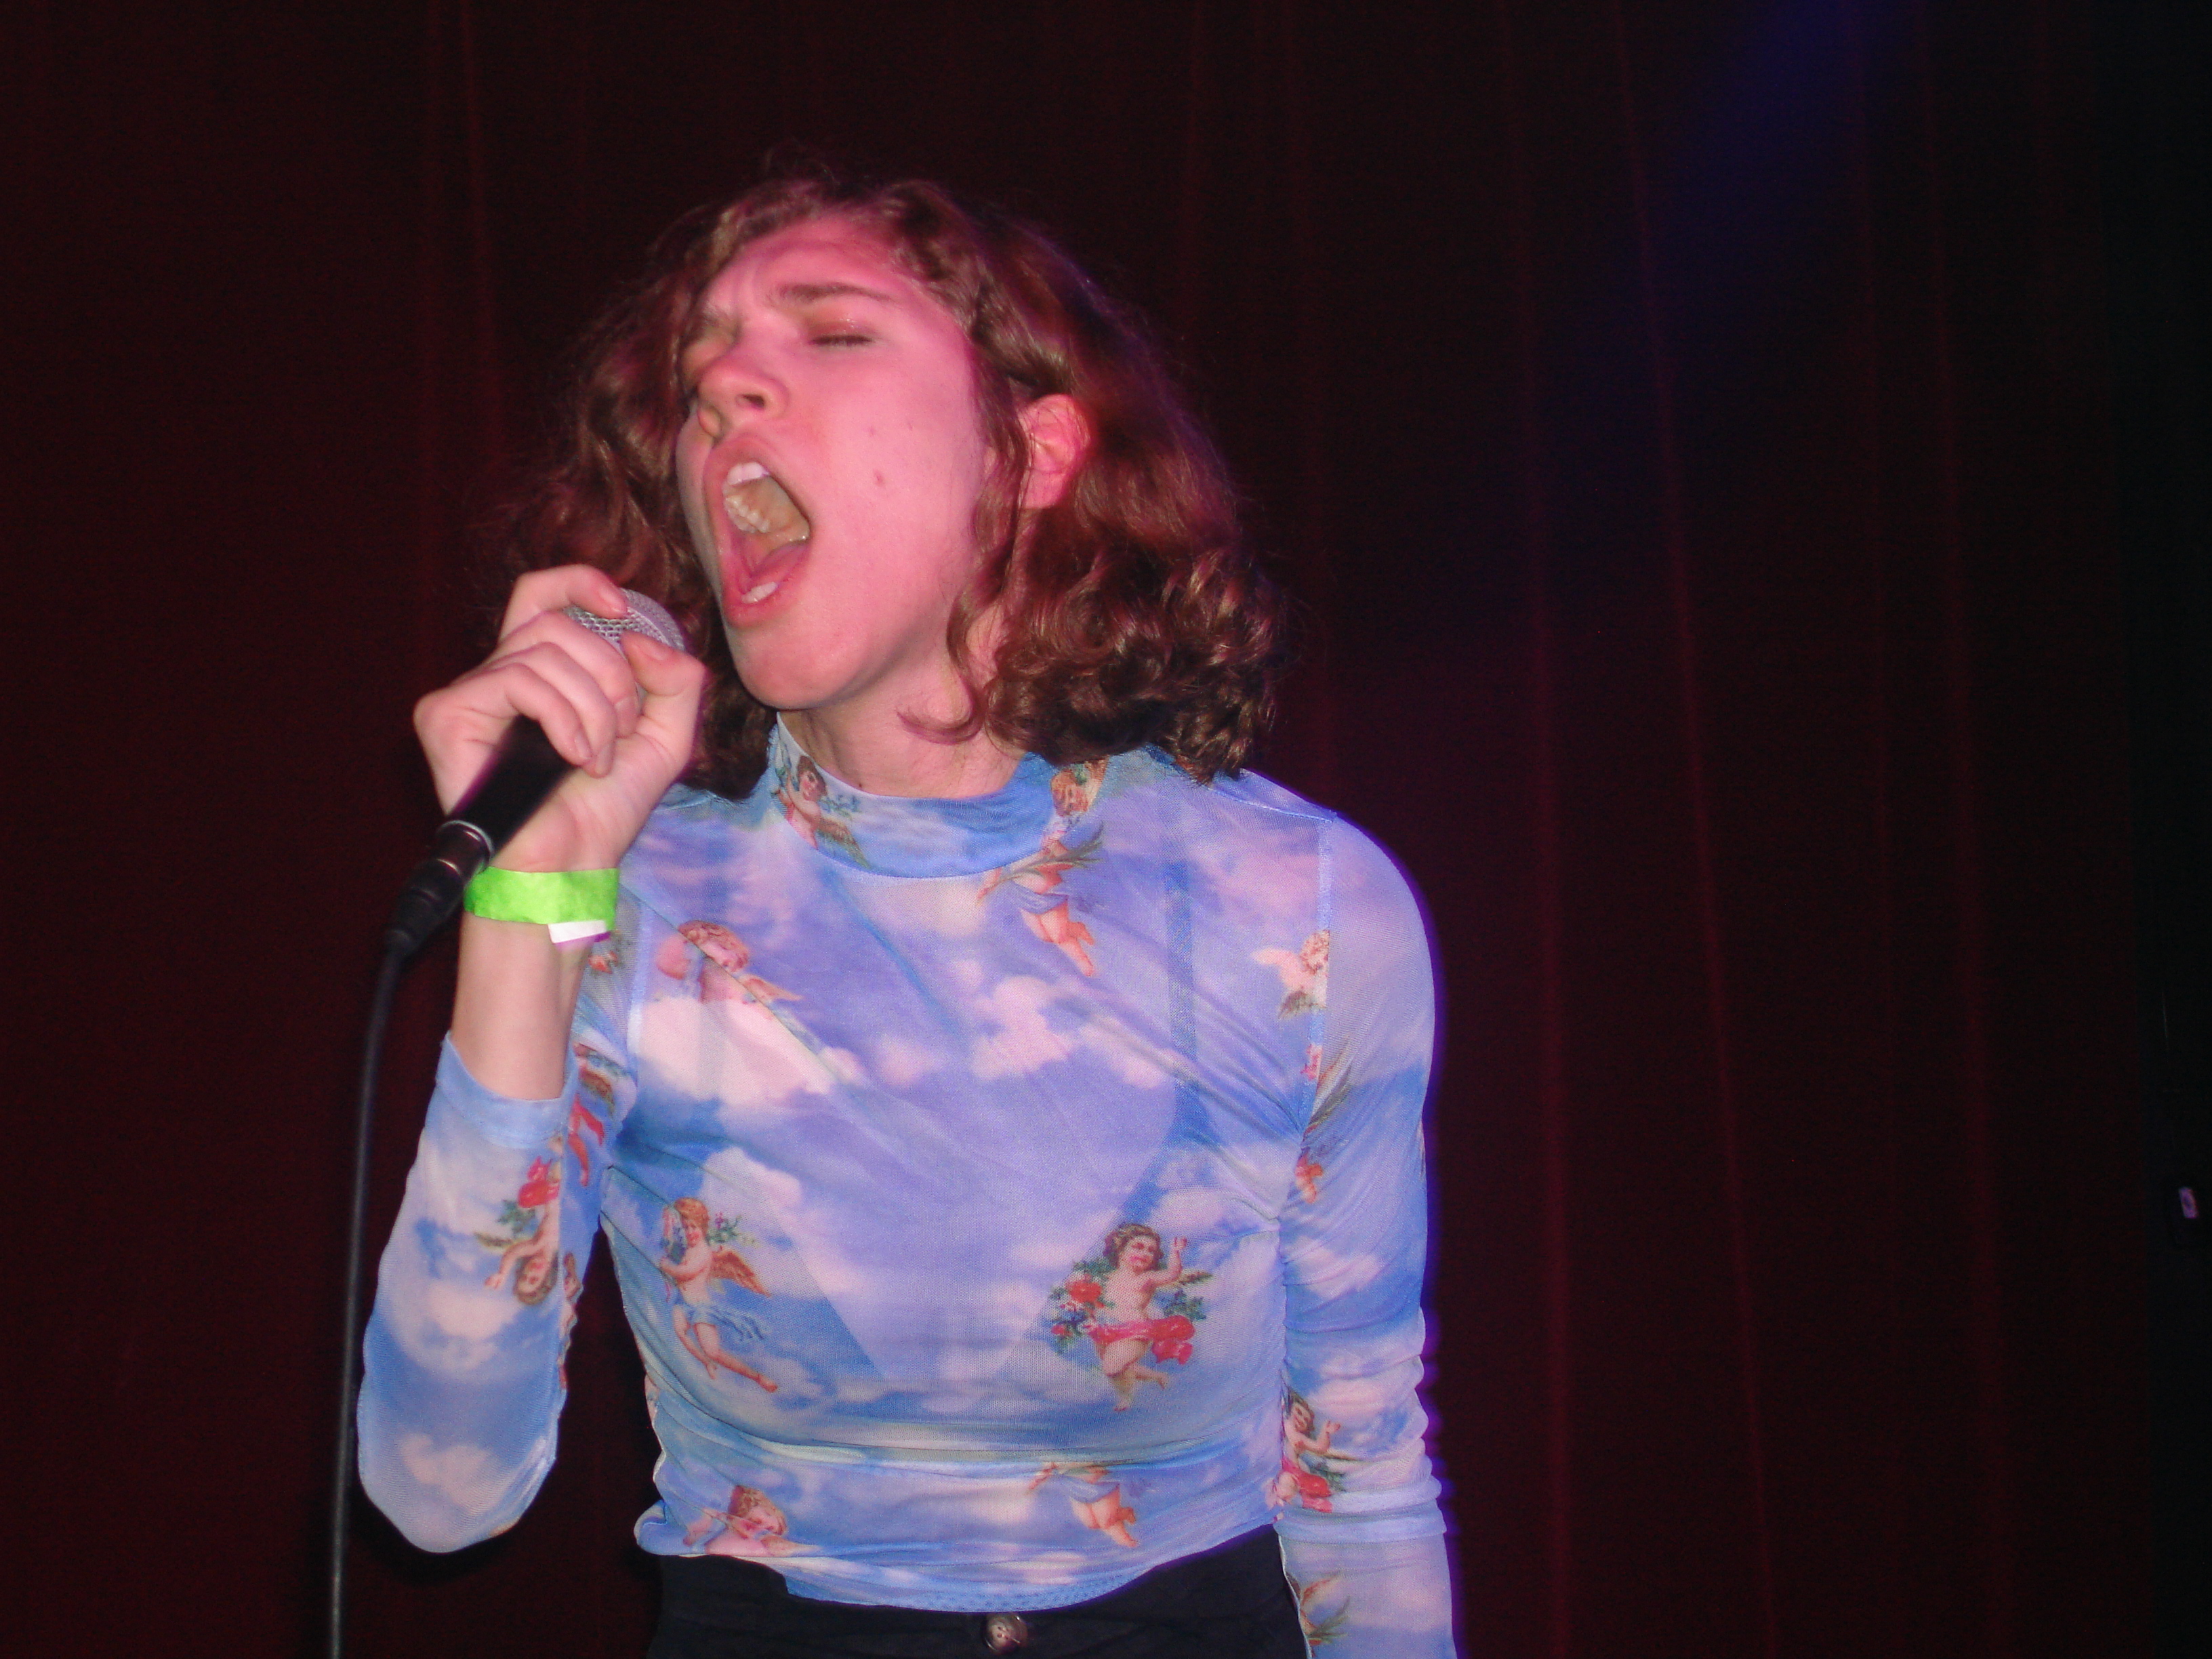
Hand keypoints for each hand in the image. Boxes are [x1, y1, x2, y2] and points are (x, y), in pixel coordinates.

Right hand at [413, 566, 707, 872]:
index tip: (620, 606)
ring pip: (545, 653)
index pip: (540, 596)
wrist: (571, 866)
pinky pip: (519, 679)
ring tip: (594, 759)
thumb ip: (675, 680)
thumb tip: (637, 638)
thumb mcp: (666, 737)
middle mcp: (495, 677)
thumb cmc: (604, 810)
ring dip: (592, 709)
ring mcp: (465, 693)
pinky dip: (562, 717)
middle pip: (555, 623)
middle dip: (609, 675)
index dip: (578, 582)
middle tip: (622, 730)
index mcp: (538, 675)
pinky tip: (572, 758)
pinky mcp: (445, 713)